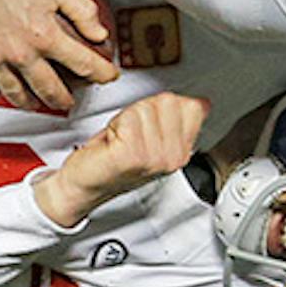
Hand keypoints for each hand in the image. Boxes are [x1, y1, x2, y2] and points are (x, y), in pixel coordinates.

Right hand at [0, 0, 115, 111]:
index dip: (101, 73)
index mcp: (45, 34)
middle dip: (65, 99)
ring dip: (31, 103)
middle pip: (49, 90)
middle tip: (71, 100)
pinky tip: (2, 92)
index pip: (83, 64)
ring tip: (39, 101)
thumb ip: (83, 11)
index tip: (107, 75)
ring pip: (16, 95)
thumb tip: (98, 33)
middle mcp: (20, 51)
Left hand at [34, 93, 210, 227]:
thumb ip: (178, 118)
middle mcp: (172, 157)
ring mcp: (155, 158)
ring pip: (147, 107)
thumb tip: (201, 103)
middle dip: (144, 110)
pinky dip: (115, 124)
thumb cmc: (112, 159)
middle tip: (132, 132)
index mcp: (182, 152)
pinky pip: (129, 118)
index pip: (193, 105)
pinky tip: (114, 141)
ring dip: (128, 118)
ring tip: (121, 137)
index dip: (164, 107)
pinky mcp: (133, 156)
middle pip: (168, 102)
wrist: (83, 184)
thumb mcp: (154, 138)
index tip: (151, 122)